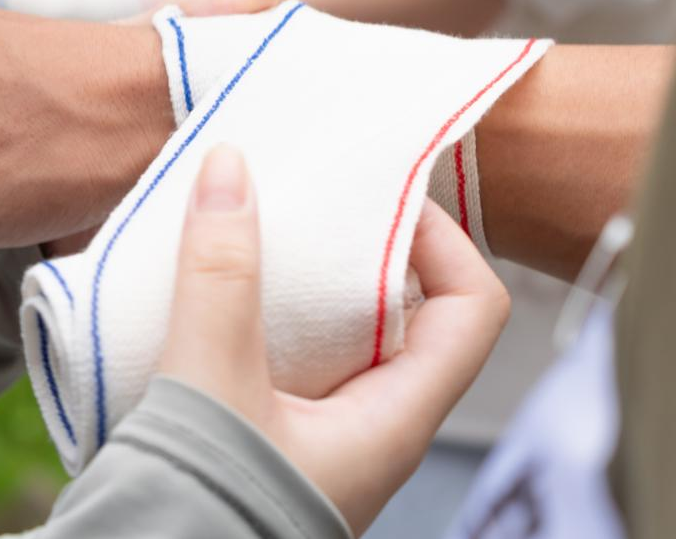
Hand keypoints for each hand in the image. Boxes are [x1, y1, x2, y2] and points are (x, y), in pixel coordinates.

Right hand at [159, 147, 509, 535]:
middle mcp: (374, 426)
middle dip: (365, 246)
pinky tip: (222, 284)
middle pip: (410, 309)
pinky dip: (270, 307)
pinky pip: (296, 352)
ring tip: (265, 228)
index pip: (473, 308)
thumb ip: (218, 274)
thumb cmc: (202, 513)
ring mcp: (326, 433)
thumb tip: (232, 170)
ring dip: (311, 276)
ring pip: (347, 331)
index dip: (444, 240)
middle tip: (317, 199)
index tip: (383, 197)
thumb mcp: (212, 382)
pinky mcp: (276, 434)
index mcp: (396, 419)